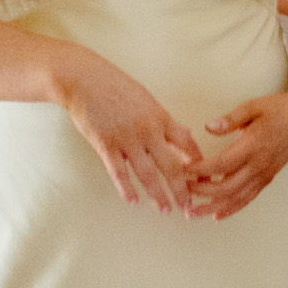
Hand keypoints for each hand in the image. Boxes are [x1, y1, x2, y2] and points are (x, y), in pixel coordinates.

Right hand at [56, 51, 206, 213]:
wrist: (83, 78)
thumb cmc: (115, 86)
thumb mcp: (146, 99)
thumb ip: (163, 120)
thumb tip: (182, 133)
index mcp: (161, 117)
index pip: (188, 145)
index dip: (198, 164)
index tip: (205, 180)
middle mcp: (148, 130)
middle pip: (172, 166)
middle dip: (182, 189)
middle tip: (189, 207)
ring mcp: (126, 138)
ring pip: (147, 174)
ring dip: (157, 194)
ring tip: (165, 209)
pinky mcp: (105, 144)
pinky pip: (118, 172)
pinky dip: (126, 189)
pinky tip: (133, 201)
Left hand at [192, 90, 287, 219]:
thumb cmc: (276, 109)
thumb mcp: (252, 107)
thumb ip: (230, 119)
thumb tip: (208, 127)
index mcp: (253, 146)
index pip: (222, 164)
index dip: (200, 170)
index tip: (183, 170)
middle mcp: (259, 165)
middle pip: (226, 187)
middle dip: (202, 192)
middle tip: (183, 191)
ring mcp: (264, 174)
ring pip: (236, 198)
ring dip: (213, 207)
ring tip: (194, 213)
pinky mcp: (267, 178)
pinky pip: (248, 198)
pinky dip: (232, 208)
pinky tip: (217, 214)